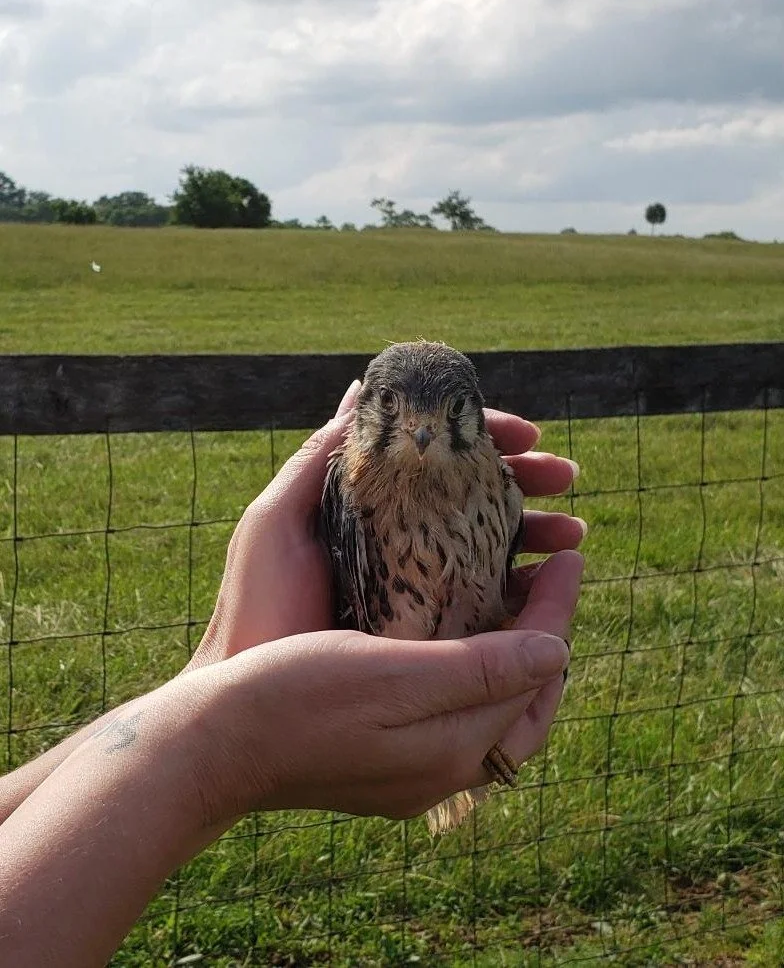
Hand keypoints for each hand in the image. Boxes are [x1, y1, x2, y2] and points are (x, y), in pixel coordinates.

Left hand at [191, 383, 584, 665]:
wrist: (244, 707)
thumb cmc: (255, 607)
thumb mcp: (279, 522)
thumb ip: (319, 458)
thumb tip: (363, 387)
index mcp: (368, 512)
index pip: (438, 462)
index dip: (486, 440)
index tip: (530, 434)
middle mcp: (399, 549)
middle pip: (476, 503)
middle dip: (527, 484)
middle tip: (567, 477)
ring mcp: (419, 596)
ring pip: (492, 554)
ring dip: (537, 535)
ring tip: (572, 534)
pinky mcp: (432, 645)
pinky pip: (488, 613)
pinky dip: (522, 595)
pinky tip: (548, 588)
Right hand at [192, 549, 581, 822]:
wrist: (217, 744)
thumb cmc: (294, 696)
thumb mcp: (390, 675)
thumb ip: (478, 670)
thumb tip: (557, 650)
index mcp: (453, 747)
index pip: (536, 674)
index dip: (559, 613)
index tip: (573, 558)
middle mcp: (444, 768)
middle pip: (526, 703)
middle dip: (550, 639)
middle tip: (555, 580)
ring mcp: (414, 771)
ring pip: (494, 711)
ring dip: (516, 658)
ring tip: (517, 603)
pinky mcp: (386, 762)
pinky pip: (457, 717)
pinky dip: (477, 676)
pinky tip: (459, 641)